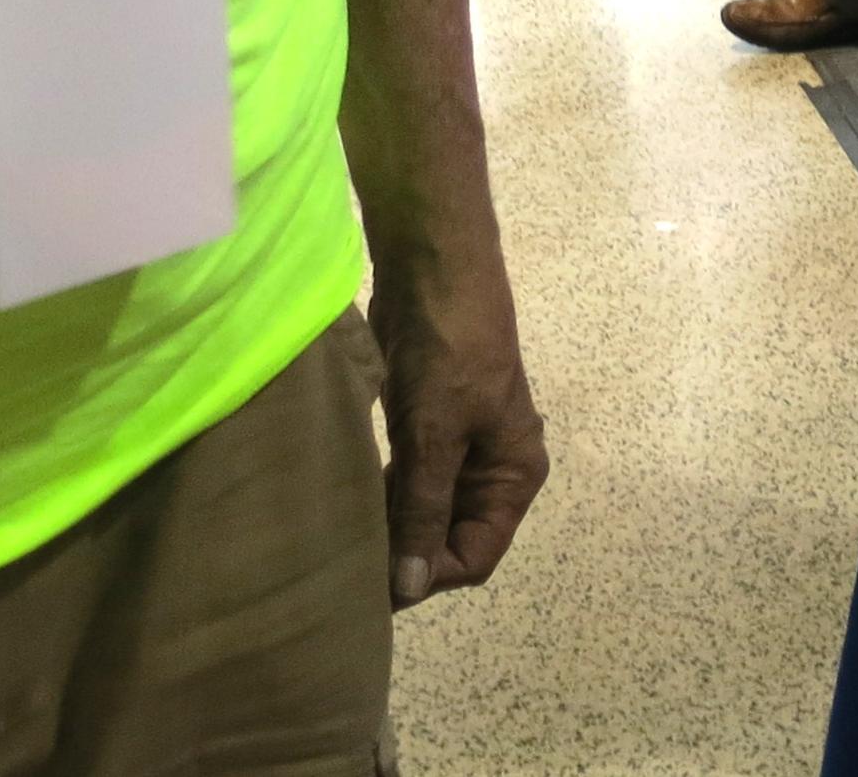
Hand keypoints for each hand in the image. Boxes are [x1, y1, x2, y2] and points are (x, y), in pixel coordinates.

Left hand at [368, 241, 550, 606]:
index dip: (431, 574)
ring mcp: (460, 448)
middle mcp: (492, 470)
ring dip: (392, 528)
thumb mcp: (437, 435)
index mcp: (513, 475)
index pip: (476, 555)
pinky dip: (385, 497)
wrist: (436, 271)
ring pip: (425, 512)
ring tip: (343, 546)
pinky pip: (408, 482)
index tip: (377, 583)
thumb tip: (411, 585)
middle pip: (451, 538)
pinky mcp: (427, 427)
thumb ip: (424, 510)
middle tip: (348, 572)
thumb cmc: (450, 353)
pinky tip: (350, 505)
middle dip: (408, 556)